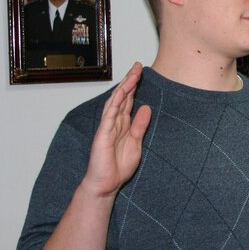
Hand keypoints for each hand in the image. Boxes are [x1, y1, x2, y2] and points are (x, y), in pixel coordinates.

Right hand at [81, 61, 150, 198]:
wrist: (106, 184)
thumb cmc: (118, 166)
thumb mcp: (136, 143)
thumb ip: (140, 125)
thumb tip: (146, 108)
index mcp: (123, 124)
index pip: (129, 100)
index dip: (135, 86)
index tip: (142, 72)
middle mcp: (114, 122)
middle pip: (122, 97)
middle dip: (130, 81)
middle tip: (138, 66)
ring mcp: (107, 127)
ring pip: (115, 102)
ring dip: (124, 88)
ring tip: (132, 74)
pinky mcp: (103, 134)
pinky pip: (109, 116)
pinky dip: (115, 103)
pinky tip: (120, 93)